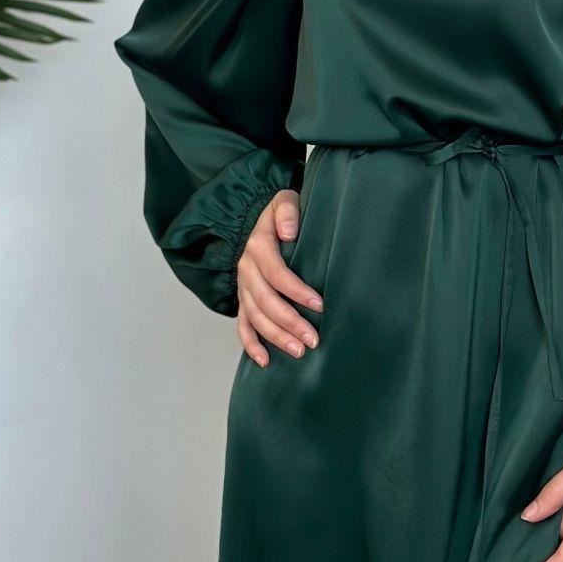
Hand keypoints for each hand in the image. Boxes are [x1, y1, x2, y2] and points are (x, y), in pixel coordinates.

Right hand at [236, 188, 324, 366]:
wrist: (258, 218)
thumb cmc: (279, 213)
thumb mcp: (283, 200)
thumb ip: (287, 212)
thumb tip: (290, 233)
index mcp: (258, 247)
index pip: (277, 274)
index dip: (297, 292)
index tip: (319, 305)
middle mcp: (246, 269)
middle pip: (266, 301)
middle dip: (290, 322)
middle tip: (313, 340)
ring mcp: (243, 287)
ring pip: (256, 317)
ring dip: (275, 337)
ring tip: (299, 351)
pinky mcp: (243, 299)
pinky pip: (242, 325)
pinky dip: (251, 344)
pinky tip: (264, 361)